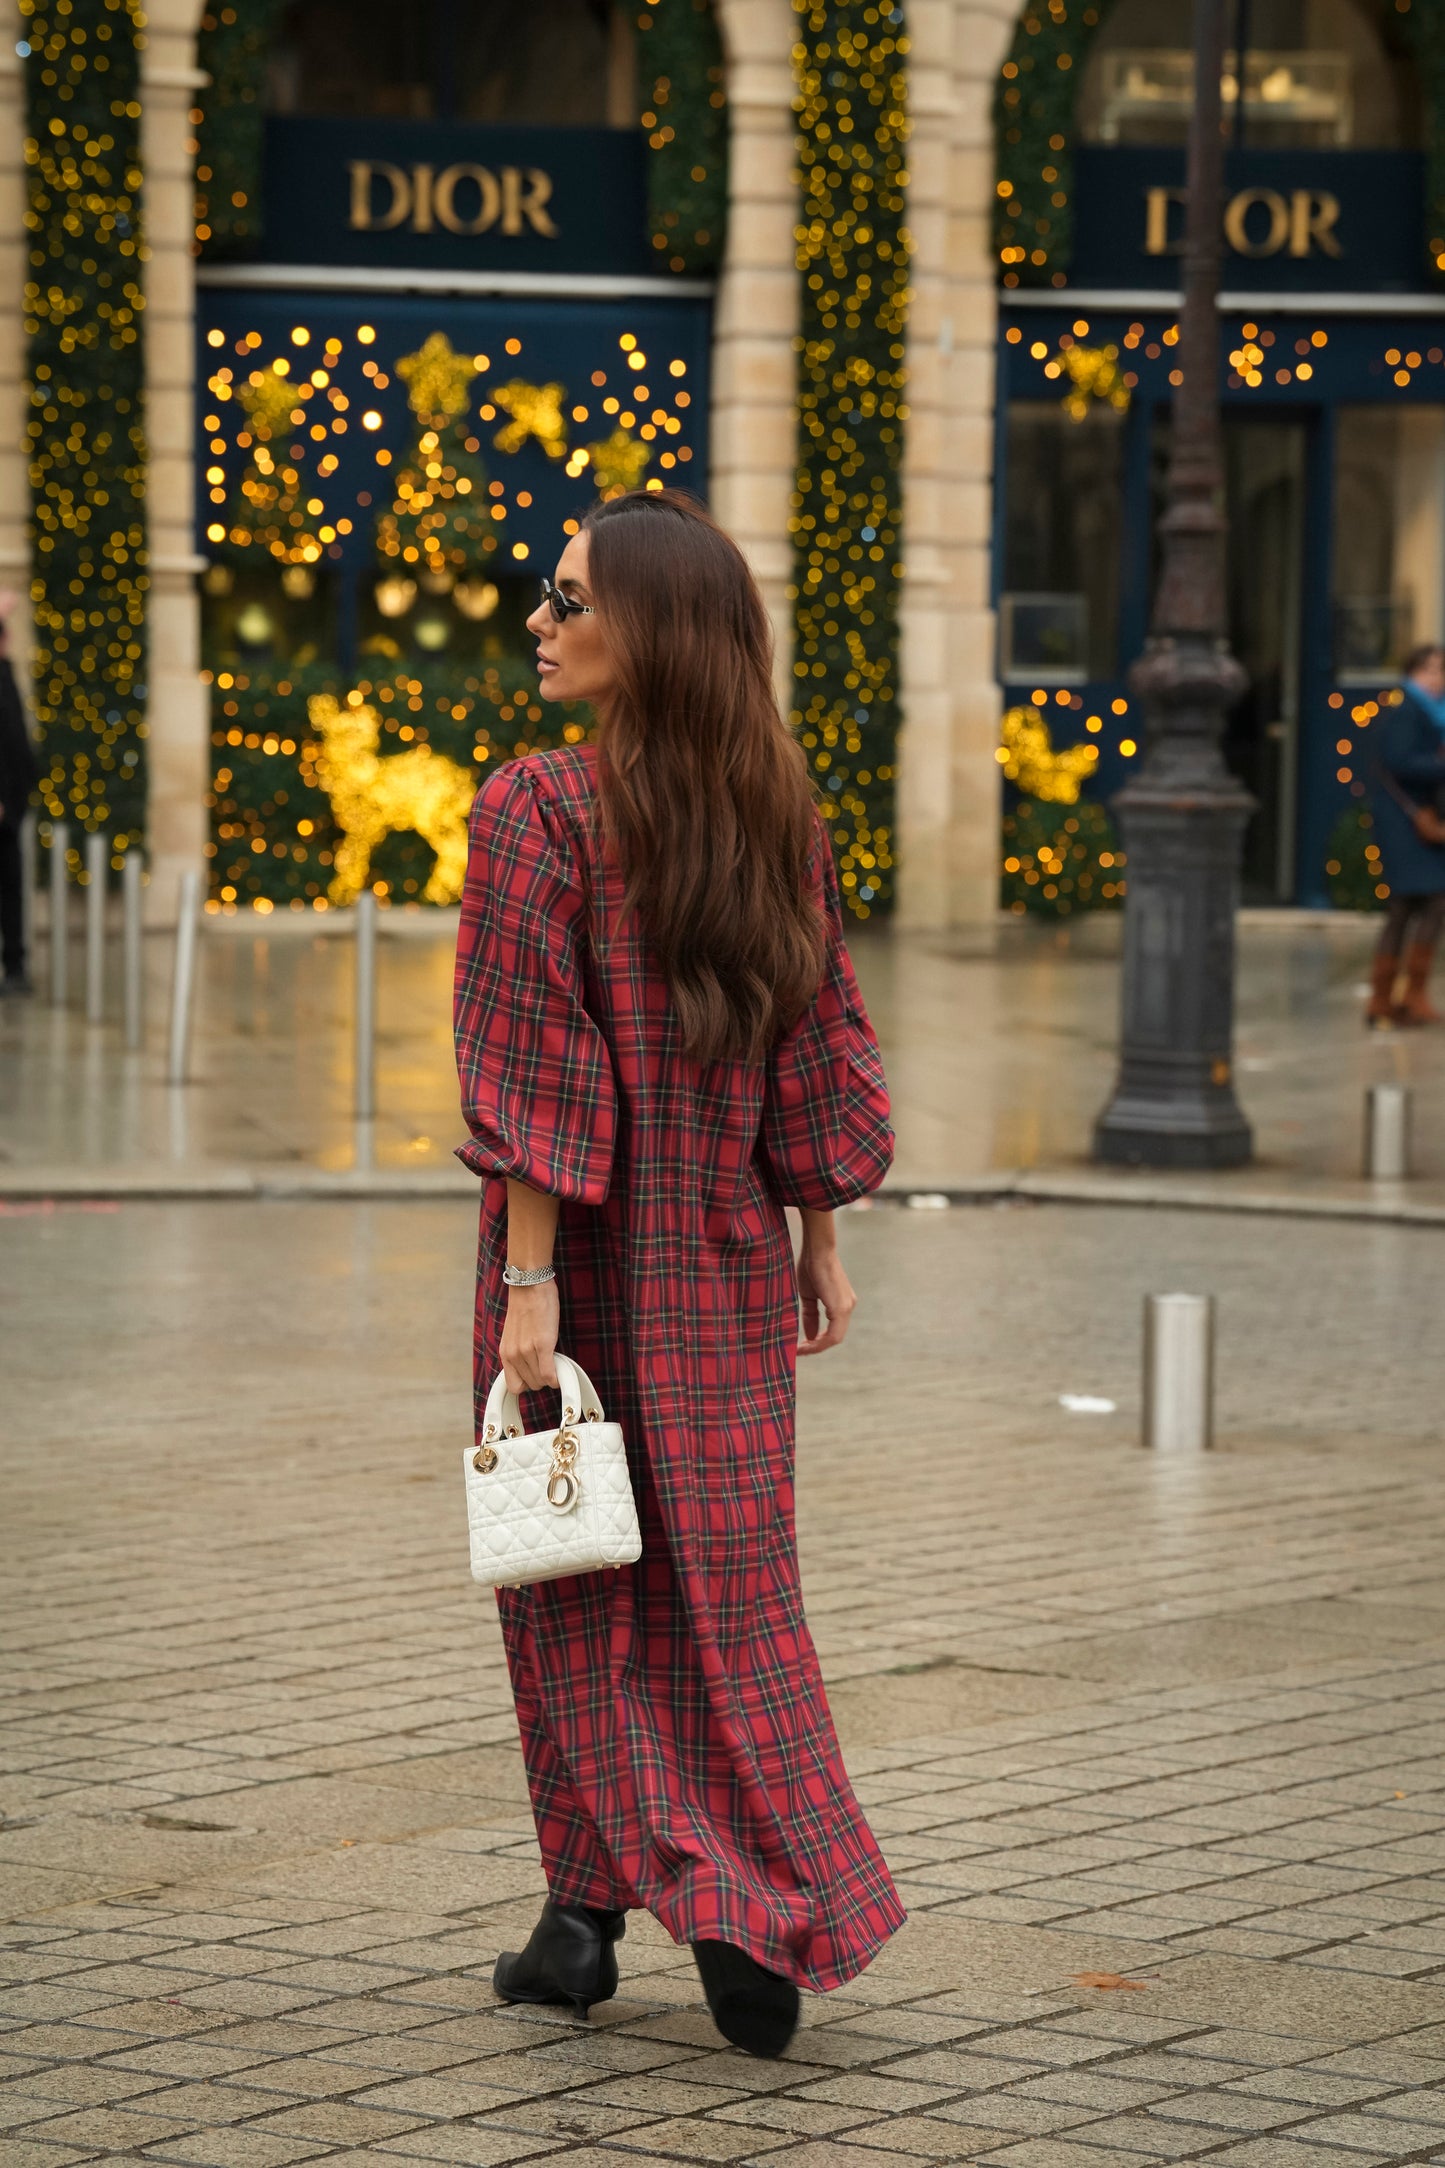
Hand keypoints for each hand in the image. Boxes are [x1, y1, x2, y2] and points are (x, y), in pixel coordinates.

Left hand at [500, 1280, 559, 1395]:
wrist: (529, 1286)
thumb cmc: (525, 1305)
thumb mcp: (514, 1334)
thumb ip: (518, 1352)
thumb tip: (529, 1367)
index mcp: (506, 1352)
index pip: (513, 1385)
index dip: (527, 1384)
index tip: (536, 1378)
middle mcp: (513, 1354)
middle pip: (530, 1385)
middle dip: (541, 1380)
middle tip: (548, 1366)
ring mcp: (527, 1350)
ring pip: (541, 1381)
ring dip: (550, 1377)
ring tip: (554, 1362)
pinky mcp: (543, 1344)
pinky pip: (550, 1374)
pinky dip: (557, 1377)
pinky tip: (560, 1372)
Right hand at [796, 1233, 855, 1356]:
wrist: (817, 1249)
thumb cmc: (811, 1266)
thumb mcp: (808, 1296)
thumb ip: (810, 1316)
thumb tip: (809, 1336)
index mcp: (841, 1303)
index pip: (832, 1330)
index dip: (817, 1341)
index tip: (800, 1346)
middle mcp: (848, 1306)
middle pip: (834, 1337)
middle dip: (816, 1346)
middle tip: (799, 1351)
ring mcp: (847, 1307)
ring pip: (835, 1338)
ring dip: (817, 1347)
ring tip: (800, 1349)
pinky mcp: (841, 1308)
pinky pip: (833, 1334)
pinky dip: (819, 1342)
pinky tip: (805, 1343)